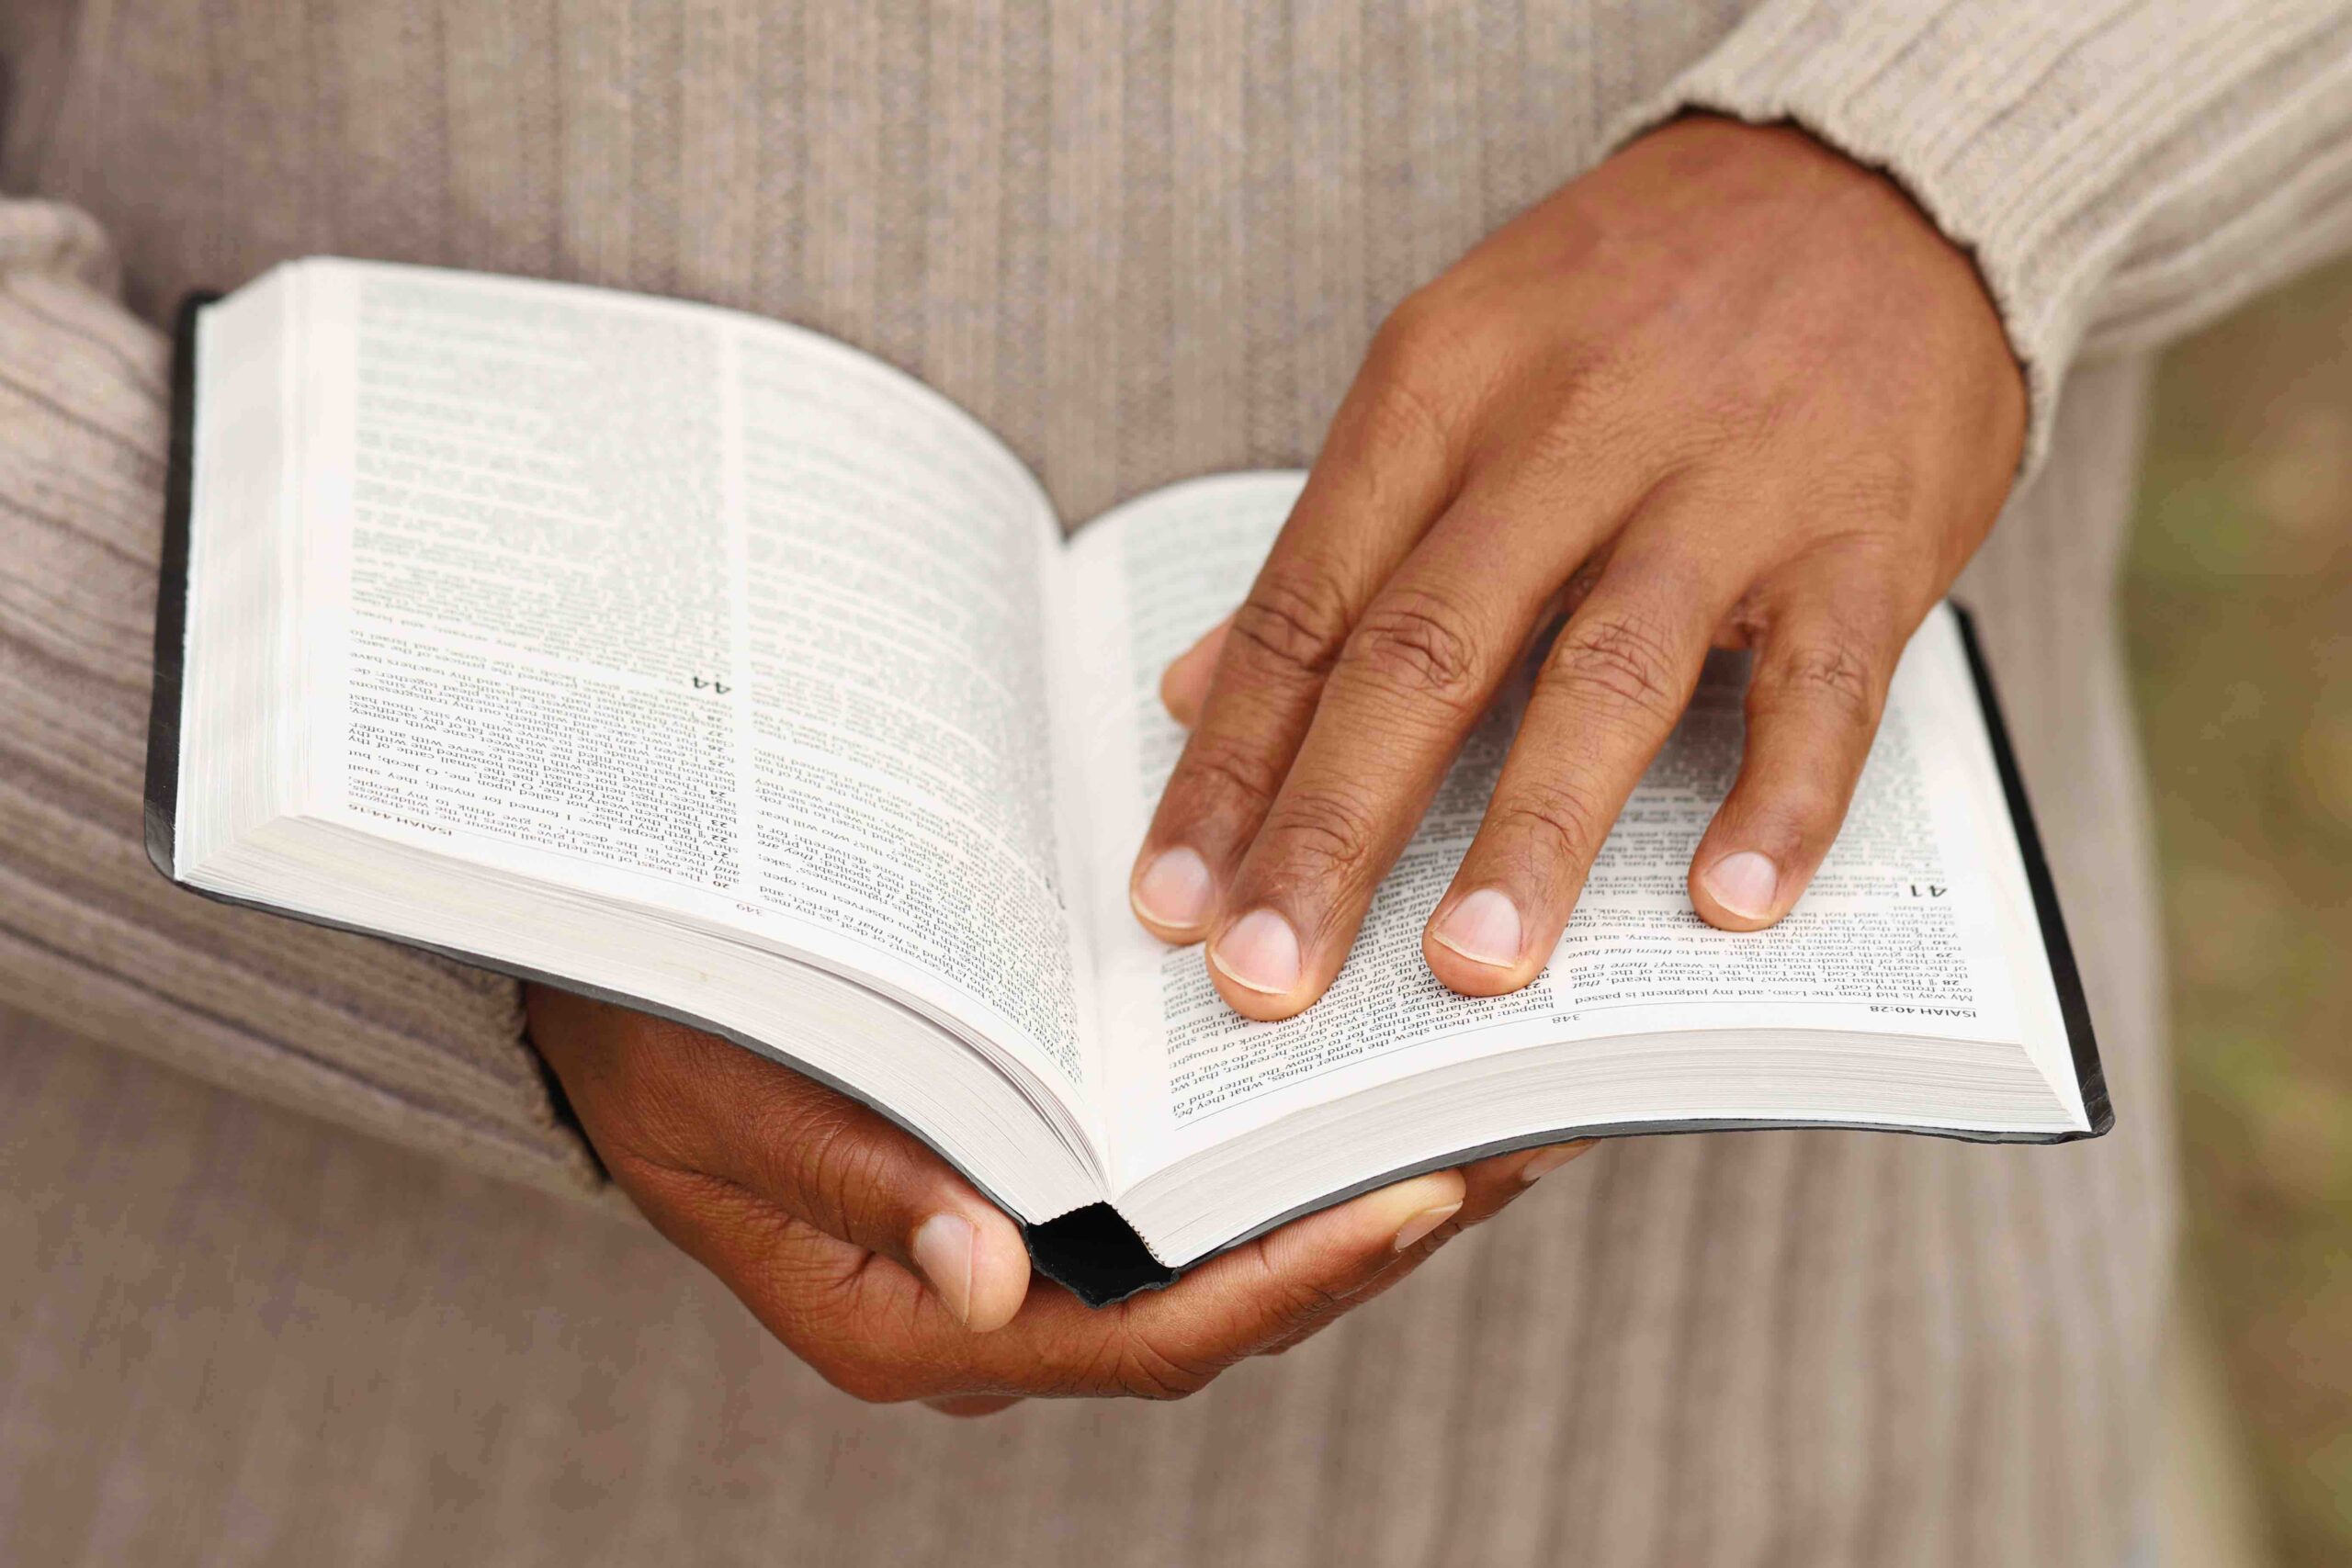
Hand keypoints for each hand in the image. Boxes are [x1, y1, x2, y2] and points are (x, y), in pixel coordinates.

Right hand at [529, 986, 1587, 1411]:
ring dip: (1340, 1192)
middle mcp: (985, 1313)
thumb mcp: (720, 1097)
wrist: (603, 1004)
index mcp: (910, 1324)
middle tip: (1505, 1142)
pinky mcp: (1028, 1196)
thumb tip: (986, 1276)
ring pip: (1213, 1255)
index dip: (1285, 1278)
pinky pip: (1178, 1195)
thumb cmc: (648, 1034)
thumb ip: (848, 1181)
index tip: (1414, 1198)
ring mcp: (1013, 1262)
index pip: (1144, 1335)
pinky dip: (1271, 1150)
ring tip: (1470, 1108)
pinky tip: (1342, 1078)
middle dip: (1361, 1234)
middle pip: (1215, 1306)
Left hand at [1128, 116, 2024, 1019]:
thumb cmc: (1637, 299)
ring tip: (1466, 970)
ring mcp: (1725, 480)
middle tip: (1269, 974)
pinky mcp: (1864, 531)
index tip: (1175, 897)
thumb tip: (1194, 692)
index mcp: (1441, 386)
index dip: (1230, 764)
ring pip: (1605, 670)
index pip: (1305, 606)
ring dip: (1530, 832)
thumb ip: (1339, 537)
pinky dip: (1778, 796)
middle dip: (1334, 826)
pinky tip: (1728, 904)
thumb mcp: (1456, 366)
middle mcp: (1568, 427)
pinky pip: (1824, 683)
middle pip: (1423, 650)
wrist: (1871, 178)